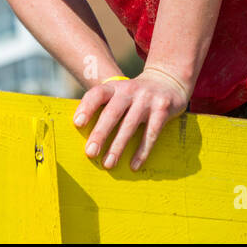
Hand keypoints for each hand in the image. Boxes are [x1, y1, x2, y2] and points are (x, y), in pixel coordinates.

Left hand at [72, 67, 191, 170]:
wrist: (168, 81)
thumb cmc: (136, 95)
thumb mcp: (121, 93)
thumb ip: (105, 106)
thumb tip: (84, 134)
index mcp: (115, 87)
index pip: (98, 93)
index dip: (87, 107)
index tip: (77, 123)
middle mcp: (130, 90)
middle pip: (112, 112)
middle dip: (100, 133)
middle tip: (90, 152)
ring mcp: (147, 99)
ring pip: (130, 125)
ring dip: (118, 146)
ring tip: (108, 164)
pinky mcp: (162, 109)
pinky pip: (151, 133)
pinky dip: (142, 151)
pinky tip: (134, 165)